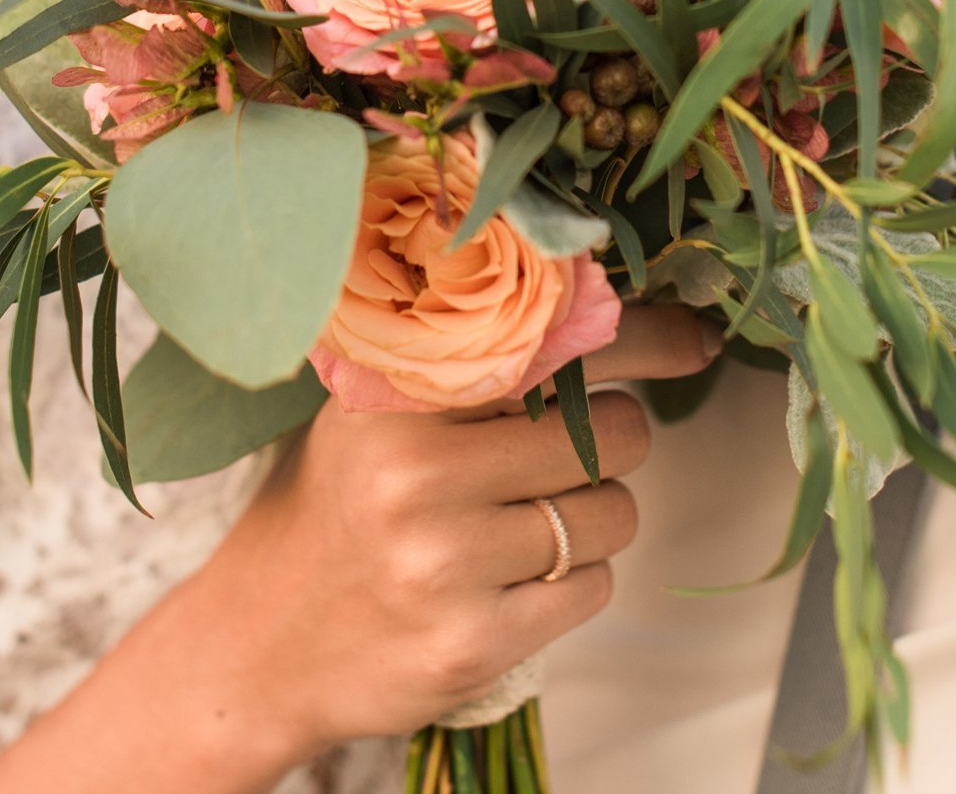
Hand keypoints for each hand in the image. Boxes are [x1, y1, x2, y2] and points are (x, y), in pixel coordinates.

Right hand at [173, 304, 720, 765]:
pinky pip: (592, 589)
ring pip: (612, 515)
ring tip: (515, 526)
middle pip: (611, 434)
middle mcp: (417, 473)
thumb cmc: (341, 507)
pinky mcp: (472, 642)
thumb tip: (620, 312)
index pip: (555, 342)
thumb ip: (472, 362)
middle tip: (549, 461)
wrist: (262, 643)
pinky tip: (507, 581)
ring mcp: (444, 563)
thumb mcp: (375, 413)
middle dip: (605, 445)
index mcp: (398, 397)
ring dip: (590, 520)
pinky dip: (571, 584)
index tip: (694, 338)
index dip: (642, 335)